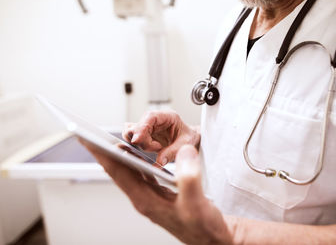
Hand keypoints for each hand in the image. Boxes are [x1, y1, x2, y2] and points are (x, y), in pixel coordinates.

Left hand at [84, 142, 232, 244]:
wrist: (213, 238)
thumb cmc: (203, 228)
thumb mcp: (196, 204)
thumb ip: (189, 178)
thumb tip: (184, 153)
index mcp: (146, 201)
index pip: (118, 173)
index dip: (102, 155)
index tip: (88, 140)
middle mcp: (145, 198)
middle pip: (119, 171)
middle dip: (104, 152)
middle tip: (91, 135)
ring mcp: (152, 195)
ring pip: (130, 171)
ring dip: (120, 155)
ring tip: (107, 140)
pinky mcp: (161, 193)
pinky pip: (143, 173)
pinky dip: (137, 160)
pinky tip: (137, 153)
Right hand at [123, 111, 199, 165]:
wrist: (191, 140)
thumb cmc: (189, 137)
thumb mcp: (186, 144)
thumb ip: (173, 152)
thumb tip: (159, 162)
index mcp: (167, 116)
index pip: (149, 117)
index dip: (141, 127)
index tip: (136, 140)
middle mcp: (155, 120)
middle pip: (137, 126)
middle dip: (143, 140)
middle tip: (157, 148)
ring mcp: (148, 128)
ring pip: (132, 134)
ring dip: (141, 144)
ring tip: (157, 149)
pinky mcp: (144, 136)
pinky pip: (134, 140)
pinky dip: (138, 148)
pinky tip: (150, 151)